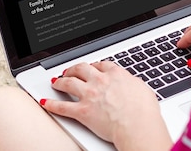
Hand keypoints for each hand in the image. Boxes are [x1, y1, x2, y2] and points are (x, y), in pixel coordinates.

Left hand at [42, 61, 171, 149]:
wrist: (137, 125)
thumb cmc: (144, 111)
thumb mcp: (142, 89)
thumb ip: (132, 84)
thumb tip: (131, 85)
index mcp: (115, 74)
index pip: (101, 65)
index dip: (94, 65)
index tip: (92, 67)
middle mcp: (100, 81)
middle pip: (82, 69)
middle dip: (74, 69)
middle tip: (70, 71)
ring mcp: (89, 95)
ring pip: (68, 82)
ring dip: (60, 81)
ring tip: (56, 82)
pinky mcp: (82, 111)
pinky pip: (62, 107)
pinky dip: (52, 105)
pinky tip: (46, 102)